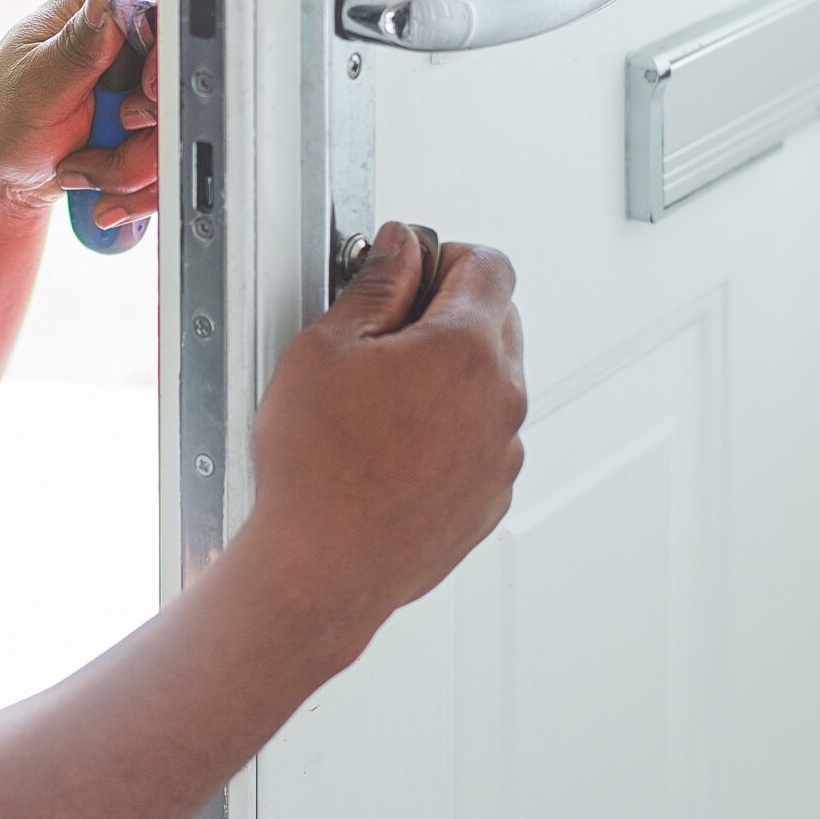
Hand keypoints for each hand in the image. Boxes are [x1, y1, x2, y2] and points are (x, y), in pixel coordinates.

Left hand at [0, 0, 160, 222]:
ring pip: (177, 127)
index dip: (164, 57)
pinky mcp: (147, 125)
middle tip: (109, 136)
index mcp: (97, 7)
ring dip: (131, 166)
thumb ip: (78, 42)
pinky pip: (167, 157)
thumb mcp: (36, 82)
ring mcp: (139, 85)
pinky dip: (134, 183)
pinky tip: (97, 184)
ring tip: (83, 168)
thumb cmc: (1, 120)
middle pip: (180, 78)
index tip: (143, 93)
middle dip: (144, 130)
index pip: (162, 11)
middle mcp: (126, 41)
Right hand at [233, 222, 527, 633]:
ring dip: (451, 375)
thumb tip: (398, 250)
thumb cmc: (317, 470)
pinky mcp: (491, 496)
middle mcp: (502, 400)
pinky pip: (484, 439)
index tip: (410, 272)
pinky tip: (394, 448)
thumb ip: (375, 284)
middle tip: (385, 337)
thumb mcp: (325, 348)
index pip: (489, 266)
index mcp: (467, 350)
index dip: (444, 256)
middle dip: (449, 314)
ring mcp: (501, 454)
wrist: (322, 568)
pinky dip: (451, 430)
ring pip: (493, 383)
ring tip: (382, 402)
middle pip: (500, 320)